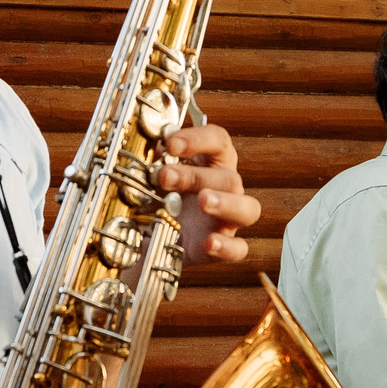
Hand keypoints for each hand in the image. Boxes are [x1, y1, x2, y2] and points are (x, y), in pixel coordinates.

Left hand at [162, 123, 262, 262]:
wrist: (148, 236)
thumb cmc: (156, 194)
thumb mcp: (148, 174)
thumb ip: (148, 156)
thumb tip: (139, 139)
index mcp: (211, 162)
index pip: (218, 141)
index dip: (198, 139)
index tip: (170, 143)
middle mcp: (225, 188)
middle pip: (228, 176)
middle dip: (195, 175)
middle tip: (164, 176)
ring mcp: (228, 218)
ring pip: (248, 209)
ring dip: (225, 203)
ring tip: (203, 201)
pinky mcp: (222, 247)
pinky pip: (239, 249)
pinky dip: (227, 246)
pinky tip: (209, 243)